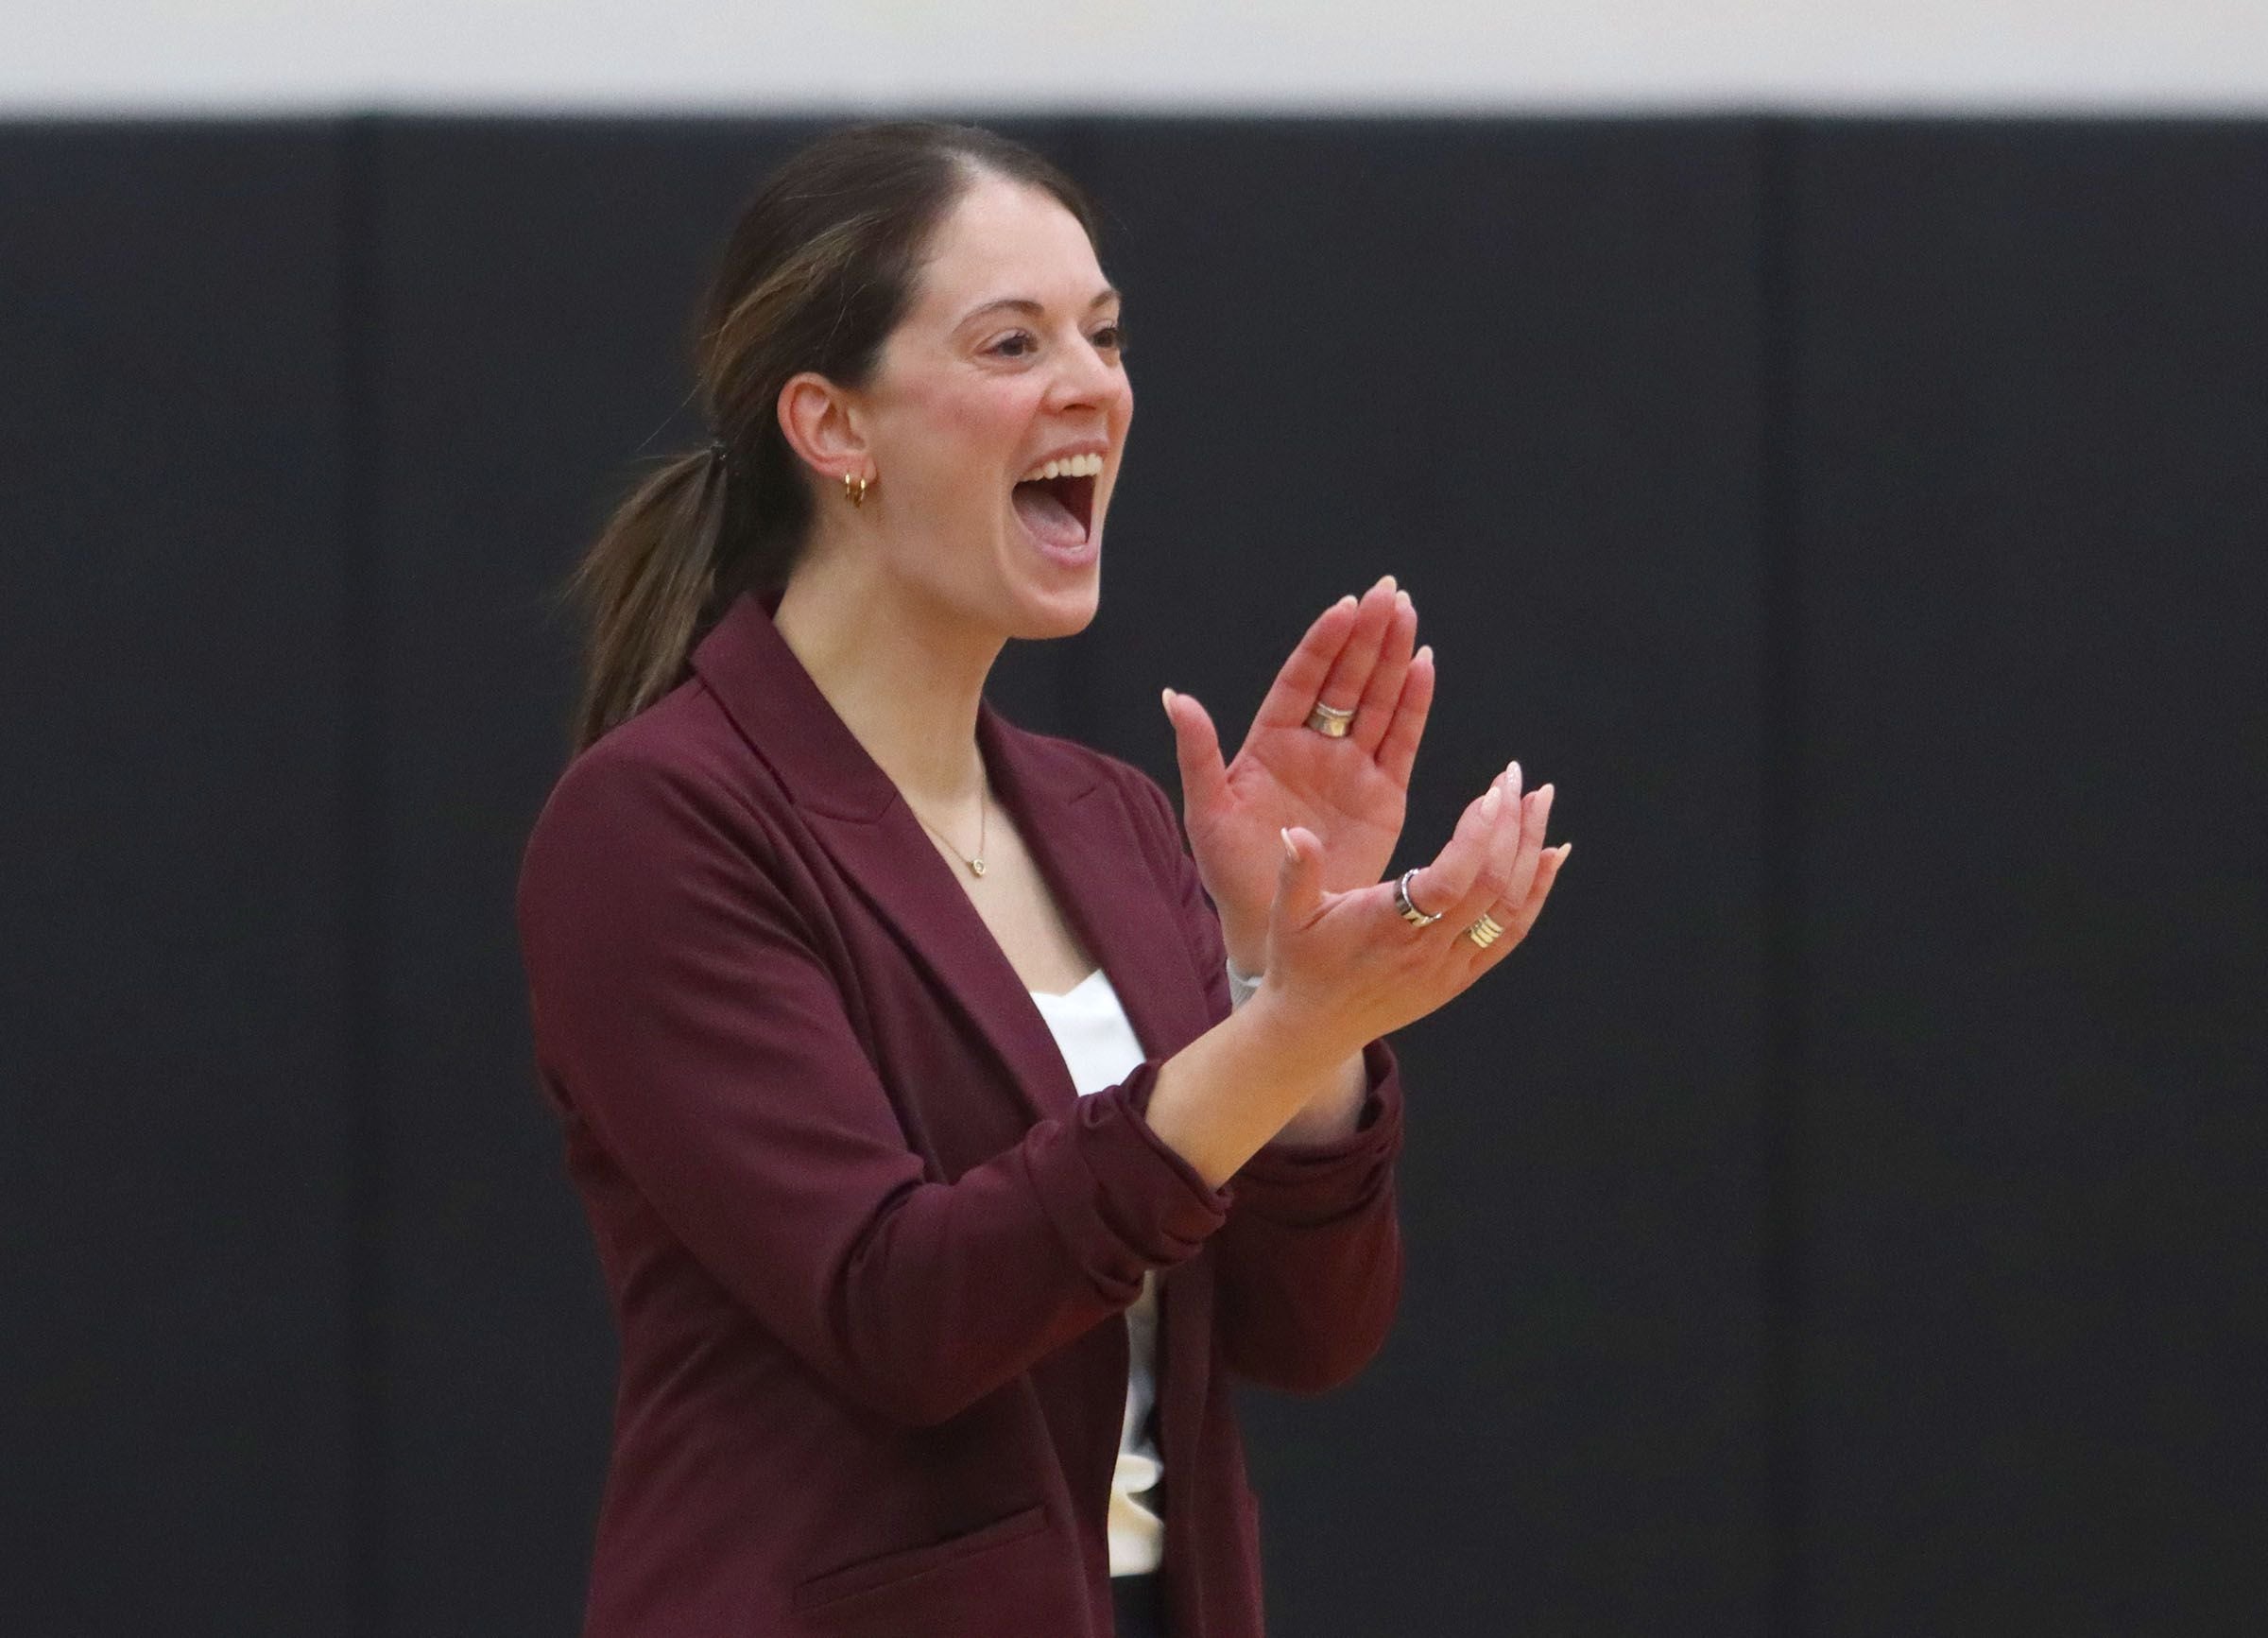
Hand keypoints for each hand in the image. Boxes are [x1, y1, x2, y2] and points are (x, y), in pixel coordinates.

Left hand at [1162, 576, 1432, 972]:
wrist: (1276, 924)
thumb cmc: (1232, 871)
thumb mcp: (1207, 811)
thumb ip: (1198, 753)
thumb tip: (1175, 697)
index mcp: (1270, 743)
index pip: (1302, 680)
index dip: (1324, 644)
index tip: (1345, 606)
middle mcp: (1315, 746)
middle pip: (1346, 680)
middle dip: (1367, 635)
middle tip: (1389, 591)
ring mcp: (1352, 768)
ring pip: (1378, 701)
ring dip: (1394, 657)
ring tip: (1409, 614)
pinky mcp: (1384, 795)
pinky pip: (1402, 741)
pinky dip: (1415, 704)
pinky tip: (1425, 665)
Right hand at [1250, 762, 1570, 1060]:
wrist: (1313, 1028)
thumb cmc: (1300, 964)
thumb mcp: (1287, 916)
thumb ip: (1297, 871)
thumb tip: (1293, 831)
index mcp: (1387, 927)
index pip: (1448, 883)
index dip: (1477, 838)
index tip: (1492, 793)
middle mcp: (1428, 949)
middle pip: (1491, 886)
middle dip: (1511, 826)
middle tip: (1514, 776)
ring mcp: (1451, 965)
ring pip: (1508, 907)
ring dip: (1531, 850)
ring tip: (1539, 800)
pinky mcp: (1462, 976)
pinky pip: (1511, 932)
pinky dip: (1537, 891)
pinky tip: (1553, 854)